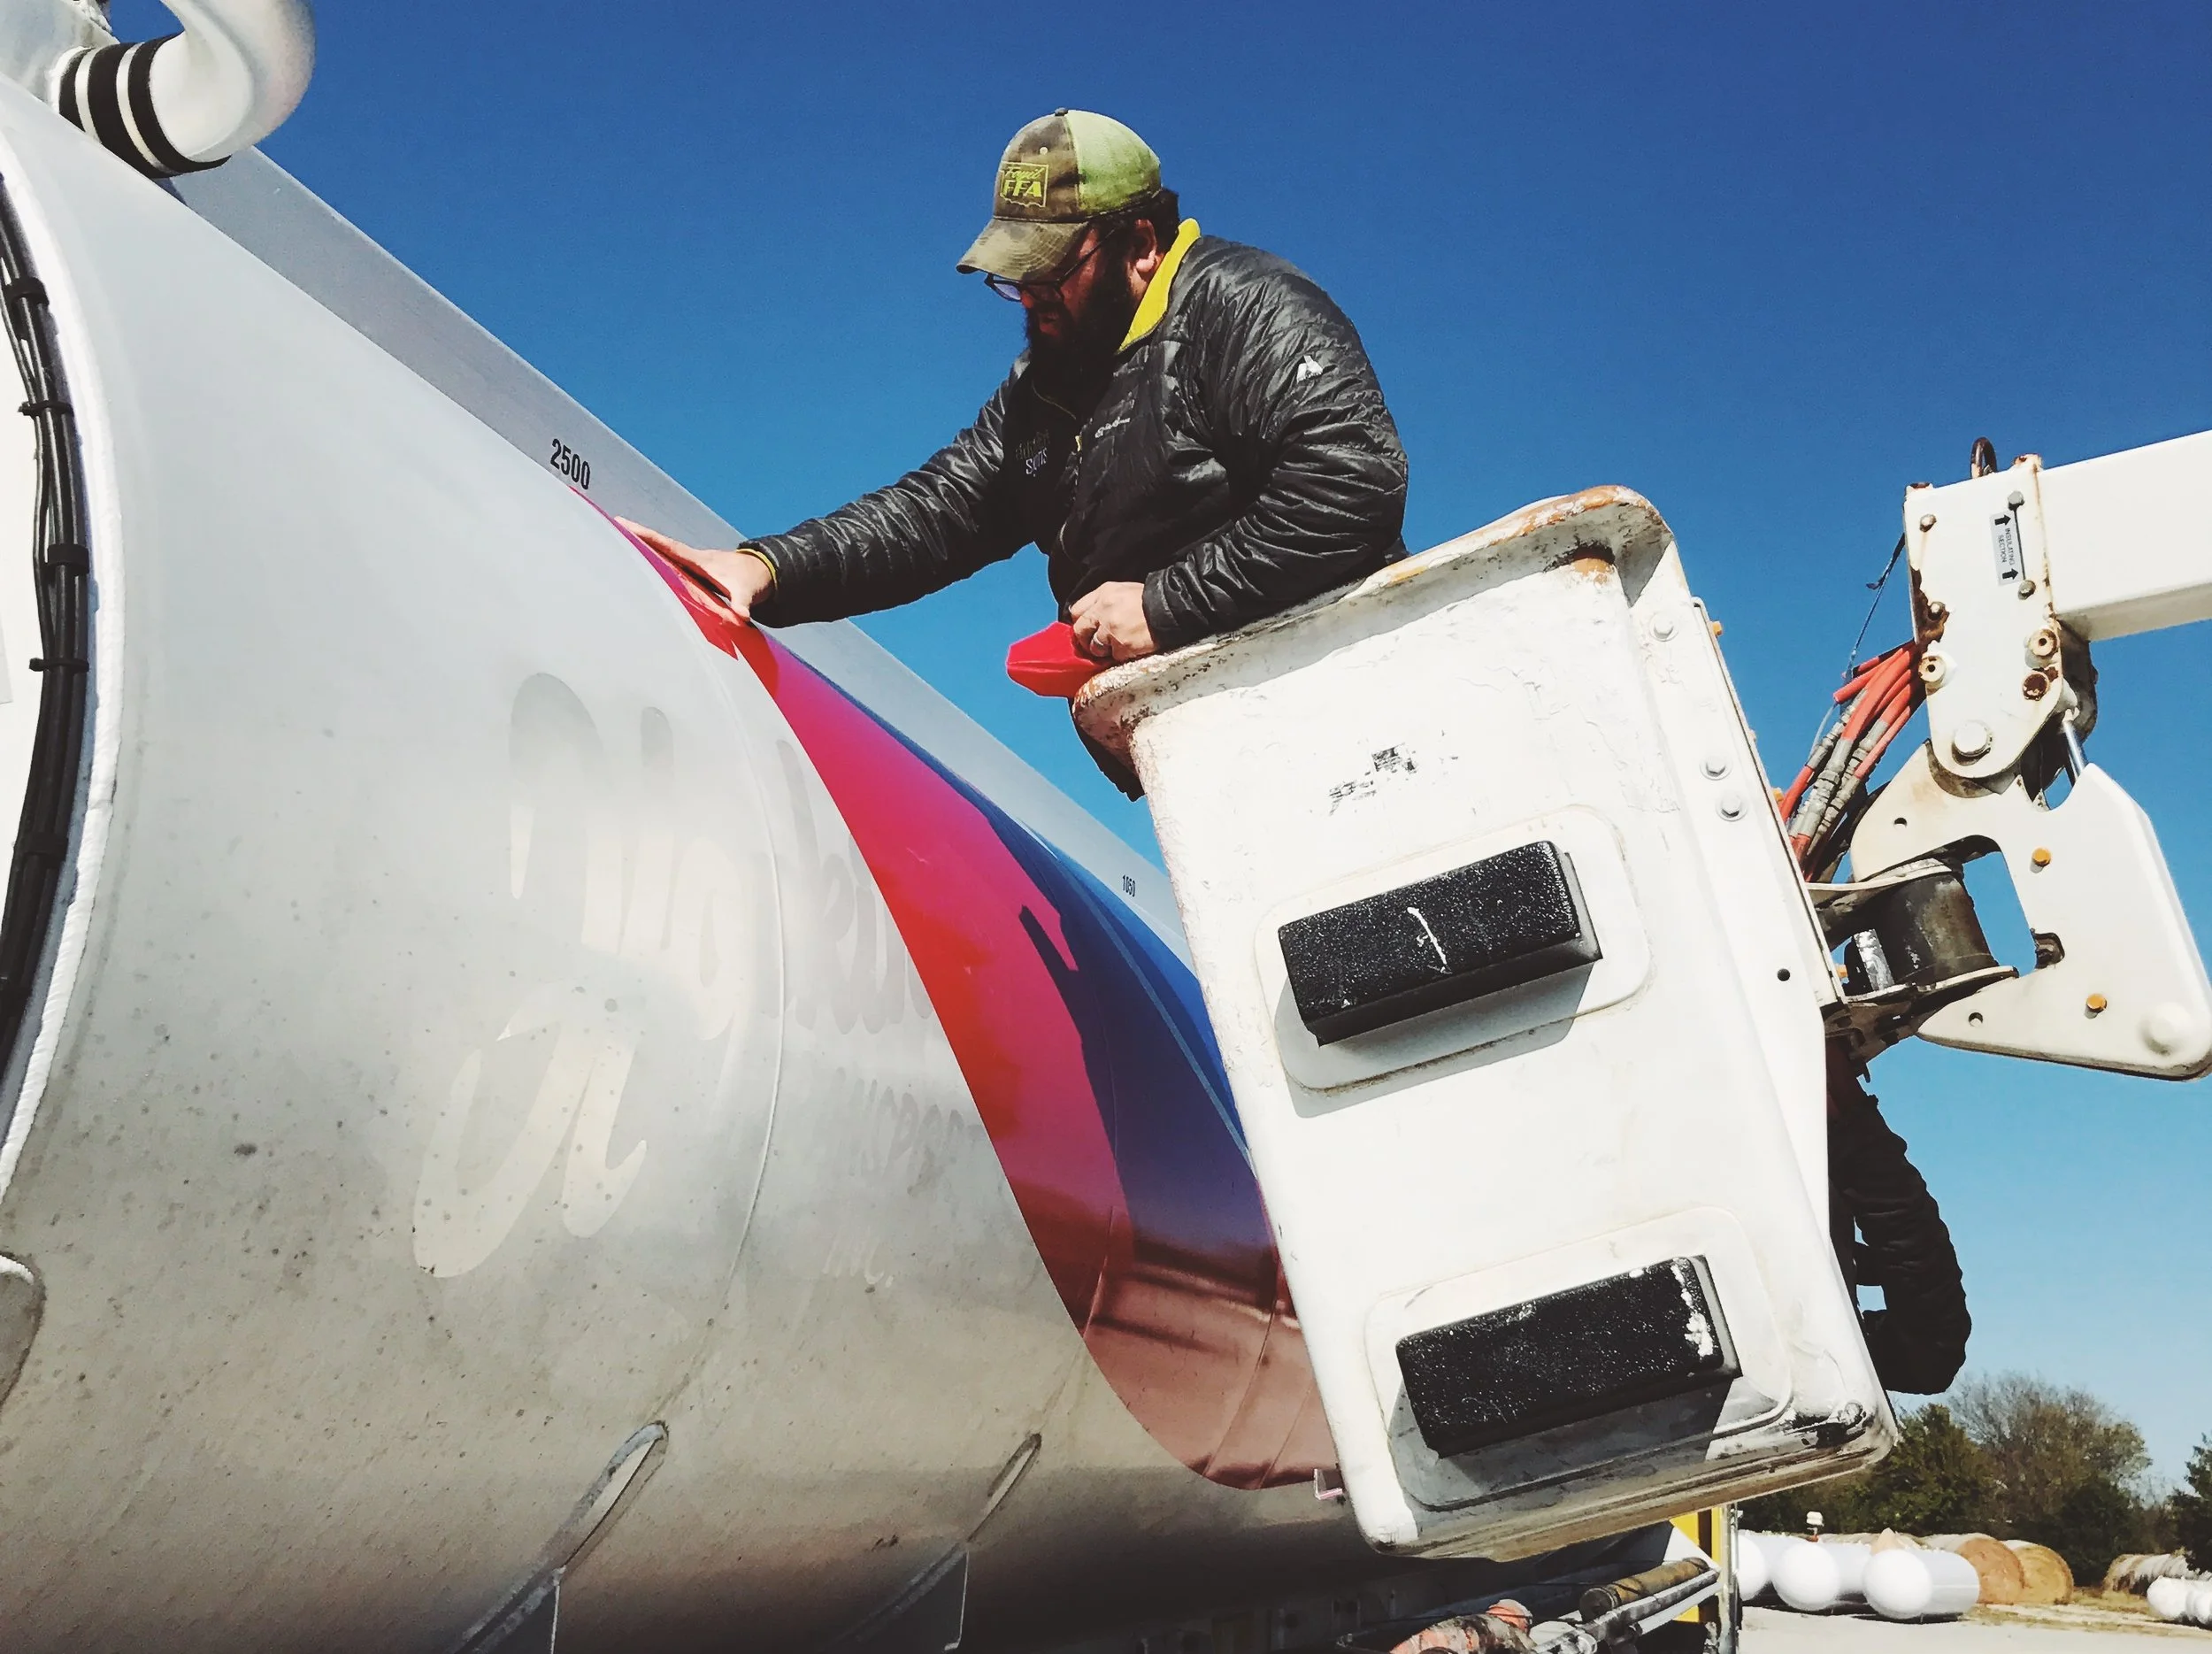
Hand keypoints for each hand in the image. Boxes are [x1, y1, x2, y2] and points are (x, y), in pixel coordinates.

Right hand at [617, 519, 773, 621]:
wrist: (757, 573)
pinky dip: (652, 560)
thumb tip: (741, 617)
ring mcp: (689, 565)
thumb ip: (741, 605)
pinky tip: (635, 560)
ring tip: (615, 539)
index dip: (649, 538)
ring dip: (641, 547)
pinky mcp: (689, 573)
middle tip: (612, 524)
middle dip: (638, 536)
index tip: (626, 525)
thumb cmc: (749, 581)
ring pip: (662, 554)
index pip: (669, 547)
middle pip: (660, 546)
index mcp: (699, 560)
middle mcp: (691, 559)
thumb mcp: (746, 593)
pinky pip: (667, 564)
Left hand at [1068, 581, 1156, 662]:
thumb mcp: (1123, 591)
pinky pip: (1115, 656)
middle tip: (1097, 643)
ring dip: (1106, 649)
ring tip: (1121, 643)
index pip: (1076, 610)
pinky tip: (1133, 646)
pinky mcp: (1122, 644)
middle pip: (1080, 630)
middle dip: (1086, 639)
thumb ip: (1104, 602)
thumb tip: (1091, 618)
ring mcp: (1112, 628)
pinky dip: (1123, 655)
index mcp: (1103, 593)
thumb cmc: (1150, 600)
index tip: (1087, 629)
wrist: (1173, 608)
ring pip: (1095, 647)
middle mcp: (1103, 609)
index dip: (1081, 623)